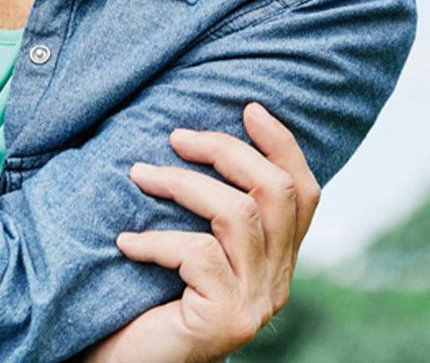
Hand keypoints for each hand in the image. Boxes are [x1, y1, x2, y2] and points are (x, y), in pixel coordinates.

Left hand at [86, 103, 319, 362]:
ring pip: (239, 215)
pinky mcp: (226, 321)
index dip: (282, 145)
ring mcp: (255, 304)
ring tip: (138, 174)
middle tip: (176, 136)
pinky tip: (125, 244)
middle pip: (278, 193)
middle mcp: (276, 283)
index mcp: (275, 261)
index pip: (303, 193)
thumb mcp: (187, 248)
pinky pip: (198, 255)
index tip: (248, 108)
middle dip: (227, 151)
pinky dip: (157, 240)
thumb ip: (207, 212)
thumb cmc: (143, 302)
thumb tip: (191, 136)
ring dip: (183, 184)